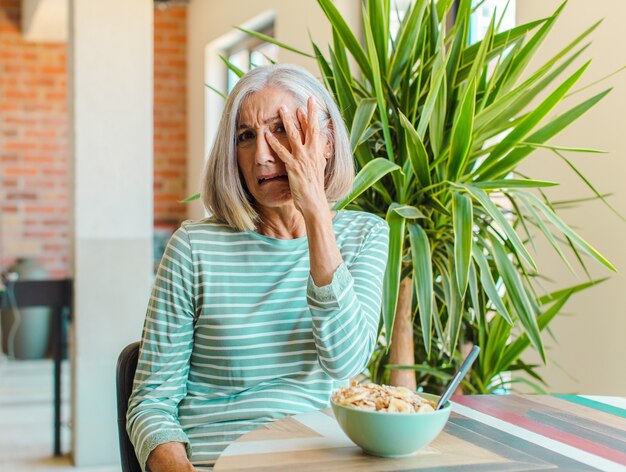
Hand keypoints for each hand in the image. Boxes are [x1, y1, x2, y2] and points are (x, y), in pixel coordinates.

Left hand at [264, 97, 329, 216]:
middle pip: (310, 128)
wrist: (315, 203)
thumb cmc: (315, 188)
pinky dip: (274, 142)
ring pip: (294, 136)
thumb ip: (319, 155)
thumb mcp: (320, 169)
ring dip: (288, 121)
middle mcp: (312, 154)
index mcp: (319, 154)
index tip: (311, 103)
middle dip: (307, 112)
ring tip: (282, 108)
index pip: (317, 131)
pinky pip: (282, 152)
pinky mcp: (293, 167)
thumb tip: (319, 146)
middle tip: (304, 98)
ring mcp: (303, 160)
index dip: (314, 116)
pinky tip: (266, 134)